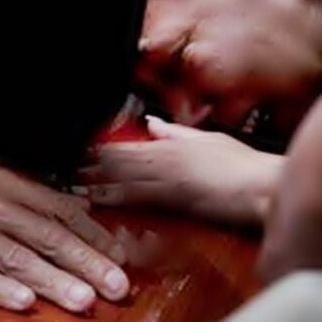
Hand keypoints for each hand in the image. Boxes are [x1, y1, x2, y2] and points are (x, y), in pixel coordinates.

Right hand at [0, 153, 129, 311]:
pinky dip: (0, 290)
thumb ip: (28, 187)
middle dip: (86, 263)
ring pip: (17, 261)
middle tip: (117, 285)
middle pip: (46, 237)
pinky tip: (25, 304)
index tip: (119, 253)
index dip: (92, 233)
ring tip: (84, 301)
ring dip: (53, 283)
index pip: (58, 208)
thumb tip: (74, 205)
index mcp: (3, 180)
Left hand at [78, 116, 281, 226]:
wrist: (268, 188)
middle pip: (115, 159)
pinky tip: (93, 197)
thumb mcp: (209, 141)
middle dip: (85, 164)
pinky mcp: (176, 195)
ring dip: (90, 178)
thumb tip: (151, 124)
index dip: (95, 149)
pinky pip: (137, 194)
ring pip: (120, 174)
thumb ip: (176, 133)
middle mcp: (165, 156)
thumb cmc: (246, 167)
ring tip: (62, 180)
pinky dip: (113, 195)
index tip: (71, 150)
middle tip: (53, 166)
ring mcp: (169, 175)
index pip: (124, 145)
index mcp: (171, 143)